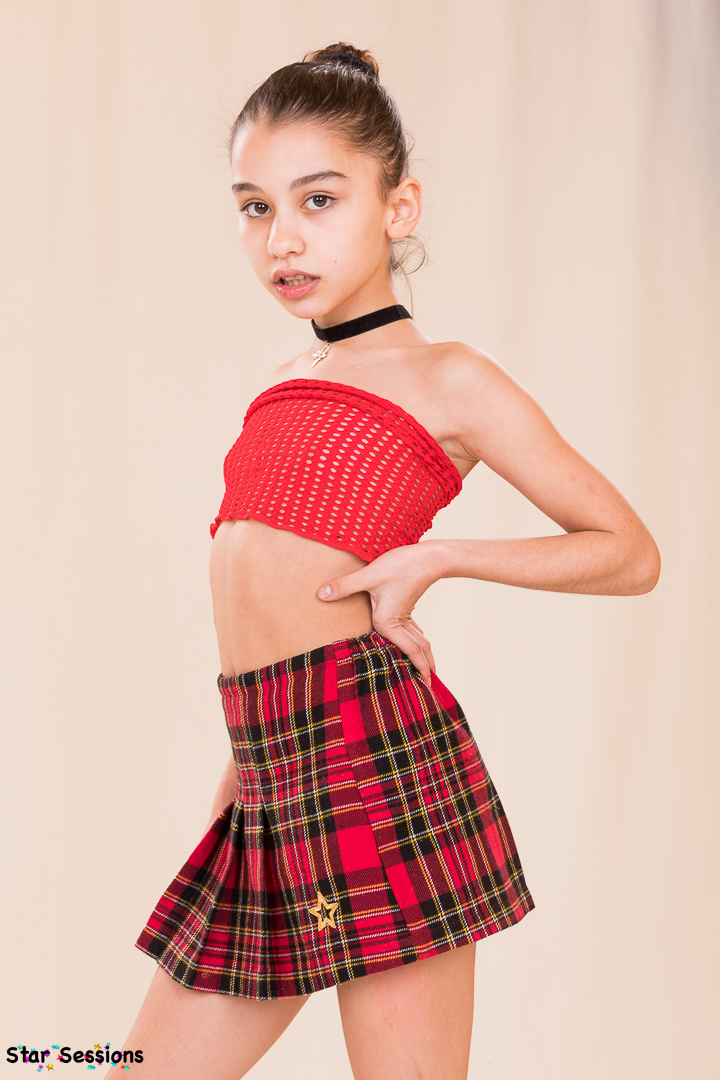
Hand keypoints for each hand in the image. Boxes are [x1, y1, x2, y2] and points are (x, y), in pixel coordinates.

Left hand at [317, 541, 442, 682]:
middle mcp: (399, 622)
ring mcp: (406, 614)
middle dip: (424, 669)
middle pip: (418, 651)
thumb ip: (344, 586)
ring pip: (418, 641)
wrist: (429, 555)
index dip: (418, 670)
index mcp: (390, 622)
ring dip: (422, 656)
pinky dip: (418, 640)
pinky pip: (414, 630)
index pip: (409, 652)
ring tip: (427, 671)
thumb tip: (321, 594)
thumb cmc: (401, 566)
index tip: (424, 688)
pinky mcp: (408, 605)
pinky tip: (417, 639)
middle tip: (429, 689)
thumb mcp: (370, 576)